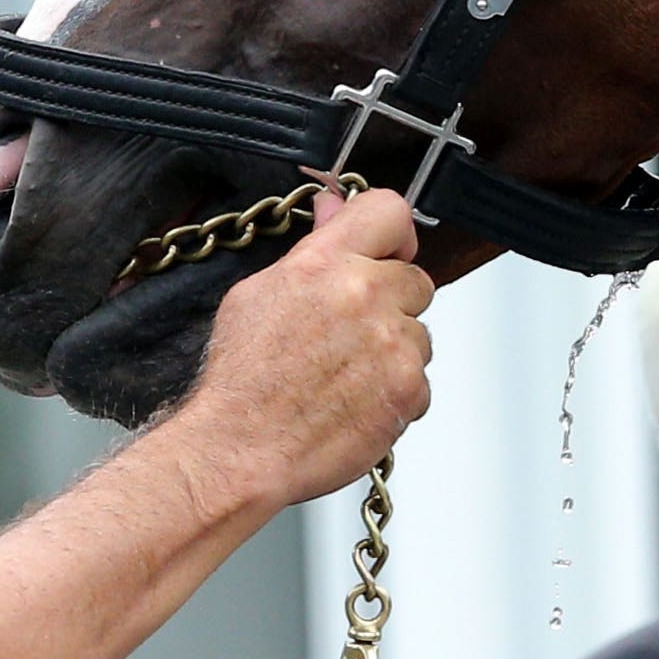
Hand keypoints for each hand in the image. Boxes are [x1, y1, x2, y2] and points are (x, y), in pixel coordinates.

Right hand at [165, 188, 434, 508]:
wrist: (238, 449)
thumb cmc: (242, 380)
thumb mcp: (260, 294)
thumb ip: (314, 248)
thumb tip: (335, 208)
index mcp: (326, 263)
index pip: (390, 210)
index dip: (393, 234)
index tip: (387, 252)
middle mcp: (365, 295)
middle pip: (415, 279)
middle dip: (390, 303)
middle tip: (347, 334)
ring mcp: (392, 343)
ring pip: (418, 333)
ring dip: (393, 350)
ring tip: (342, 374)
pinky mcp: (409, 388)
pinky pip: (420, 379)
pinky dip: (395, 392)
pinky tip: (354, 400)